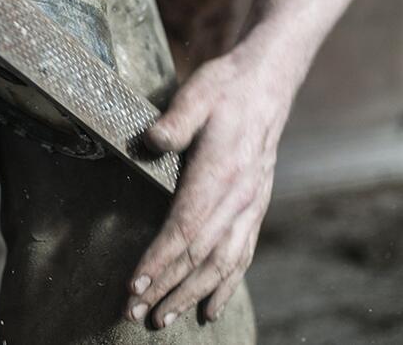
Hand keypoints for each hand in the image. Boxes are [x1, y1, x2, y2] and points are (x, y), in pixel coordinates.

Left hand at [125, 40, 295, 326]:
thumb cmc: (225, 88)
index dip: (160, 260)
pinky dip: (225, 286)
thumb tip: (149, 141)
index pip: (186, 228)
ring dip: (193, 295)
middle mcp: (240, 197)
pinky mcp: (255, 208)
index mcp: (221, 172)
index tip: (134, 285)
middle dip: (168, 288)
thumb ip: (174, 120)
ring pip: (223, 263)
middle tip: (135, 314)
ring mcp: (251, 206)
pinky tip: (209, 309)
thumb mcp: (196, 94)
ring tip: (164, 319)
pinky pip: (242, 256)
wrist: (268, 83)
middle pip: (202, 255)